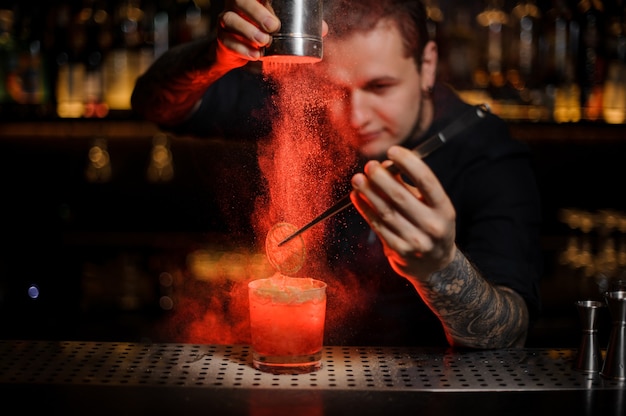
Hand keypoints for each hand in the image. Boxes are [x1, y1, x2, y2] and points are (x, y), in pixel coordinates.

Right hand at [217, 0, 327, 66]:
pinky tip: (255, 55)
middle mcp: (235, 4)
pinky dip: (242, 49)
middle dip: (257, 12)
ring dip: (248, 31)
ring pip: (230, 20)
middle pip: (240, 1)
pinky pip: (228, 42)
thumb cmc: (261, 30)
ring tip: (265, 42)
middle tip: (274, 27)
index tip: (276, 12)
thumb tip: (324, 29)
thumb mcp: (278, 24)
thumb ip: (298, 23)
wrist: (236, 51)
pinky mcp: (222, 39)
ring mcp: (226, 20)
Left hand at [350, 145, 456, 281]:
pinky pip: (377, 226)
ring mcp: (415, 241)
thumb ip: (410, 186)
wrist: (434, 265)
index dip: (408, 162)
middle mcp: (432, 226)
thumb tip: (384, 166)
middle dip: (381, 178)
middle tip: (369, 165)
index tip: (393, 150)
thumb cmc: (429, 224)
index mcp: (444, 209)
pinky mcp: (399, 251)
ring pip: (385, 212)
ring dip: (368, 193)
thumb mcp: (430, 205)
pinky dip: (365, 209)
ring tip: (357, 179)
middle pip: (401, 197)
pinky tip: (356, 196)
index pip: (426, 181)